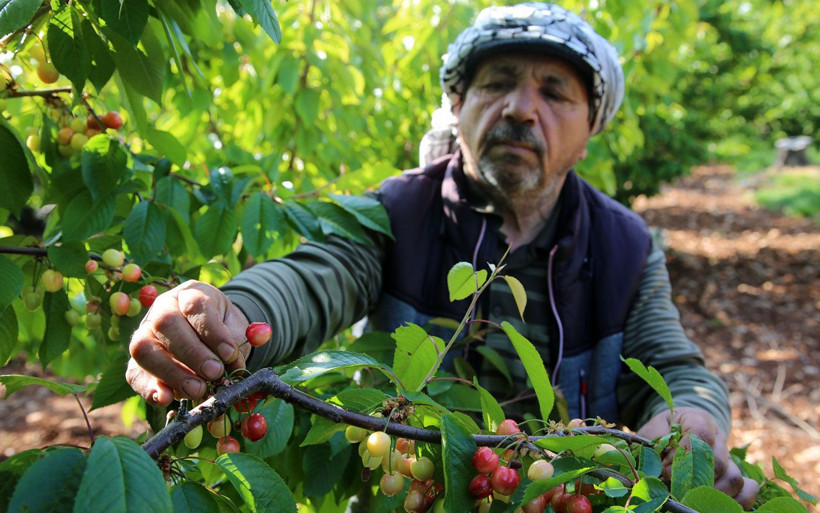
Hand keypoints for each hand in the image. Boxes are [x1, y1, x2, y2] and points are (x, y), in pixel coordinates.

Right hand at [126, 281, 249, 406]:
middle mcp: (162, 309)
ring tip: (198, 390)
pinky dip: (149, 388)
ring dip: (172, 372)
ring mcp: (144, 333)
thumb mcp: (236, 328)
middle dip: (192, 352)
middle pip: (167, 324)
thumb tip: (242, 355)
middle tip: (214, 373)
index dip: (213, 332)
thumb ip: (240, 341)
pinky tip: (167, 400)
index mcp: (190, 294)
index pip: (196, 306)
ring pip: (145, 348)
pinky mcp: (136, 360)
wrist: (207, 336)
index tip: (230, 354)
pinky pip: (134, 372)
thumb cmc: (222, 330)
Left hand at [637, 407, 758, 509]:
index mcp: (697, 419)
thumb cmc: (659, 434)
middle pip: (719, 462)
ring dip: (712, 494)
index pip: (700, 436)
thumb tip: (666, 473)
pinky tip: (715, 505)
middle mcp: (718, 437)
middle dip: (696, 480)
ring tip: (690, 498)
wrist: (669, 434)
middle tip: (675, 488)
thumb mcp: (651, 433)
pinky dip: (737, 501)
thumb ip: (657, 448)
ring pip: (733, 478)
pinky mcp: (735, 475)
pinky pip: (748, 489)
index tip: (665, 470)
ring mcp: (729, 457)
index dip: (684, 457)